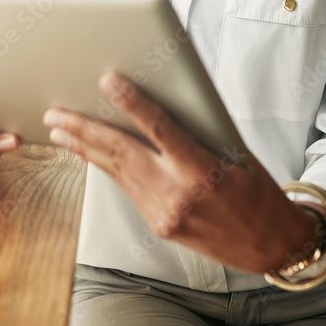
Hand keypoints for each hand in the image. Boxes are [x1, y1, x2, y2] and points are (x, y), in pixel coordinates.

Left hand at [42, 72, 320, 273]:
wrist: (271, 245)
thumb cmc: (258, 192)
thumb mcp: (237, 153)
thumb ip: (198, 132)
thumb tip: (160, 102)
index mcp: (201, 170)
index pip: (159, 128)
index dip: (131, 103)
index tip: (107, 81)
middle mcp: (177, 194)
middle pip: (120, 153)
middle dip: (83, 130)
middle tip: (55, 112)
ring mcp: (163, 213)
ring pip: (116, 171)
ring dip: (84, 148)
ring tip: (58, 130)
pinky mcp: (158, 225)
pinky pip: (126, 188)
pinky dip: (106, 167)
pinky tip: (89, 153)